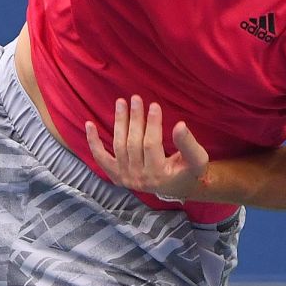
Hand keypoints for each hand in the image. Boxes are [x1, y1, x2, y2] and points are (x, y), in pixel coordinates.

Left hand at [85, 96, 208, 200]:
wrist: (178, 187)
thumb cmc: (189, 170)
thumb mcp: (196, 159)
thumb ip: (188, 144)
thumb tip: (180, 125)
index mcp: (158, 175)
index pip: (151, 144)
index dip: (152, 124)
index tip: (154, 105)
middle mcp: (138, 178)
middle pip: (133, 143)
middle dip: (134, 119)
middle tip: (135, 99)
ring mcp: (125, 177)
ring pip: (119, 146)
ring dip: (119, 123)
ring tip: (121, 103)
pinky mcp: (116, 175)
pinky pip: (101, 158)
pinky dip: (93, 142)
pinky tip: (89, 124)